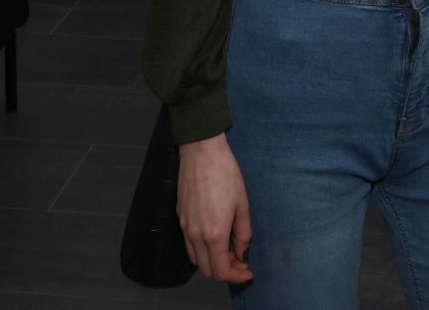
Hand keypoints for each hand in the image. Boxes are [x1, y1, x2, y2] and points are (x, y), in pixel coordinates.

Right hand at [176, 134, 252, 283]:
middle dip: (225, 271)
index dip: (236, 276)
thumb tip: (242, 253)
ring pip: (196, 259)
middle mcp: (196, 236)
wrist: (201, 152)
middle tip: (240, 260)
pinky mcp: (179, 217)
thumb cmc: (226, 175)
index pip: (221, 271)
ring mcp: (185, 227)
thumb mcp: (242, 205)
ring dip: (212, 261)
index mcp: (214, 234)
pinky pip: (189, 244)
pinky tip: (214, 238)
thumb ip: (243, 234)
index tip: (248, 270)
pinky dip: (202, 250)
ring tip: (228, 250)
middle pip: (207, 270)